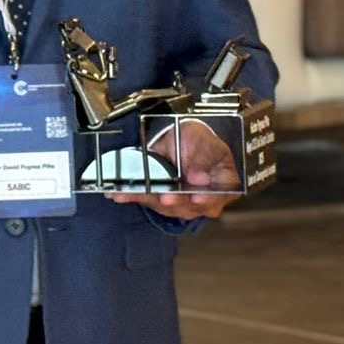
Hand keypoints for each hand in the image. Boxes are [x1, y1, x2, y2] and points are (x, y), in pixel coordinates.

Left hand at [108, 119, 239, 221]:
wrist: (178, 138)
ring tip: (132, 193)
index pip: (219, 195)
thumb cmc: (197, 140)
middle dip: (174, 201)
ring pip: (165, 205)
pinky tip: (120, 194)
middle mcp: (204, 197)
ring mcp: (183, 202)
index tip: (197, 198)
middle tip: (165, 198)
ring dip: (147, 198)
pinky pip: (148, 200)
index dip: (208, 198)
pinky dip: (133, 196)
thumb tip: (199, 179)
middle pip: (190, 205)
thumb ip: (202, 158)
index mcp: (223, 183)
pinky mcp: (162, 200)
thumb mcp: (202, 140)